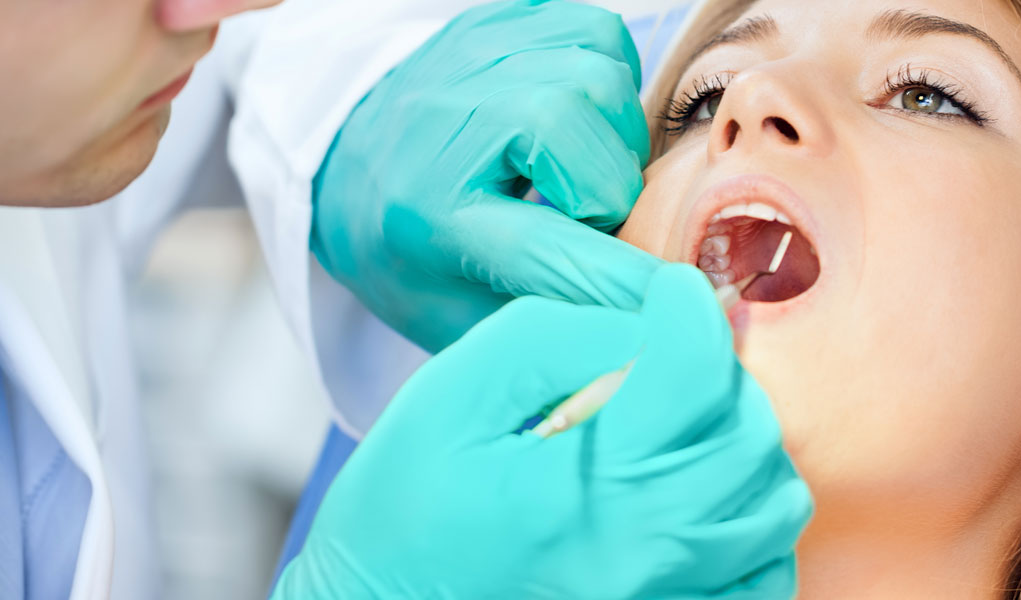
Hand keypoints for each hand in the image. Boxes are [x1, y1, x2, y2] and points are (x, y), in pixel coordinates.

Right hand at [272, 265, 812, 598]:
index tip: (668, 301)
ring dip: (746, 452)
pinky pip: (764, 579)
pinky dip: (753, 529)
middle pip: (750, 436)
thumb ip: (560, 341)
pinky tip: (701, 502)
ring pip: (773, 509)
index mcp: (585, 484)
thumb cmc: (404, 512)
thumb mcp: (454, 396)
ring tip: (688, 434)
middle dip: (722, 379)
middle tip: (672, 367)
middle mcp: (643, 553)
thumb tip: (648, 324)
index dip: (688, 312)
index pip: (696, 369)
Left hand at [311, 0, 662, 351]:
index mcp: (428, 216)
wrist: (347, 164)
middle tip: (590, 216)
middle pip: (566, 124)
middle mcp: (442, 123)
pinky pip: (597, 34)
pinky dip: (610, 79)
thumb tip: (637, 342)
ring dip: (615, 133)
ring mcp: (469, 58)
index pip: (539, 248)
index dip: (614, 278)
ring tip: (583, 168)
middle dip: (610, 186)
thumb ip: (543, 331)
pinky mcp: (496, 21)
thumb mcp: (457, 319)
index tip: (673, 304)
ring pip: (596, 73)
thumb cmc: (410, 252)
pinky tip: (580, 119)